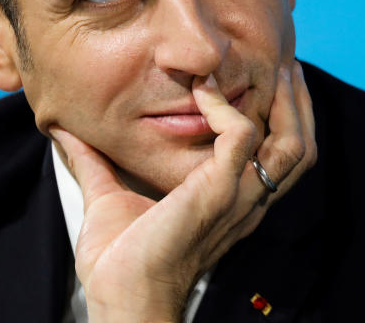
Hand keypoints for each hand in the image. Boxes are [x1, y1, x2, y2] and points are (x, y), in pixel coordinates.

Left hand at [50, 62, 316, 322]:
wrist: (119, 297)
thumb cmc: (117, 261)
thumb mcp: (110, 197)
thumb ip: (96, 162)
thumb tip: (62, 130)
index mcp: (234, 201)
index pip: (283, 156)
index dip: (287, 116)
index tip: (272, 80)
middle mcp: (248, 200)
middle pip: (303, 148)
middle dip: (301, 105)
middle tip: (289, 67)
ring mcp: (238, 196)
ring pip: (293, 144)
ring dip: (287, 103)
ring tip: (272, 72)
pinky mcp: (219, 191)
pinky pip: (241, 136)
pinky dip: (225, 108)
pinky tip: (204, 92)